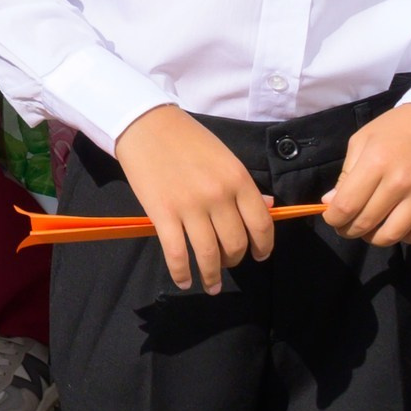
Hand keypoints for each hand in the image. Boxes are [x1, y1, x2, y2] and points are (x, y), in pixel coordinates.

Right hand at [113, 105, 272, 292]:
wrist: (146, 125)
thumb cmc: (187, 139)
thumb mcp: (225, 158)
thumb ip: (244, 187)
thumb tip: (265, 209)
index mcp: (238, 180)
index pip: (262, 225)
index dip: (264, 247)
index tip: (259, 256)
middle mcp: (218, 196)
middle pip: (236, 244)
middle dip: (234, 261)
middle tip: (228, 263)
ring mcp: (190, 207)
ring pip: (209, 254)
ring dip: (212, 275)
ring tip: (211, 284)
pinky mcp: (162, 215)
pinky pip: (176, 253)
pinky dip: (181, 273)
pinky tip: (184, 281)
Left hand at [320, 104, 410, 247]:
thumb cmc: (400, 126)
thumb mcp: (364, 140)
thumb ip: (346, 173)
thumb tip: (330, 202)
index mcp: (375, 164)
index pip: (346, 206)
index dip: (333, 219)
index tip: (332, 218)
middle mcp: (399, 183)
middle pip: (366, 223)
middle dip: (349, 230)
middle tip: (346, 227)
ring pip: (393, 235)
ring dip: (375, 239)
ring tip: (370, 230)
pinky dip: (405, 238)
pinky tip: (398, 227)